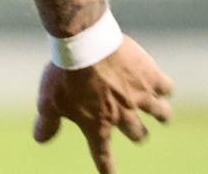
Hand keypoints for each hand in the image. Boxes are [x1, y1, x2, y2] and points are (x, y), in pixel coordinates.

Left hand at [34, 35, 173, 173]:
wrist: (85, 45)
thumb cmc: (64, 74)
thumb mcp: (49, 101)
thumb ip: (47, 123)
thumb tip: (40, 140)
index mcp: (97, 123)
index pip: (102, 152)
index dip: (106, 166)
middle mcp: (122, 114)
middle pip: (138, 133)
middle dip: (139, 134)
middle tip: (139, 133)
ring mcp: (140, 96)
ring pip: (161, 112)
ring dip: (162, 114)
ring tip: (163, 114)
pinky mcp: (150, 76)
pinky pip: (166, 87)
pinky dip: (165, 87)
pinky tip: (164, 85)